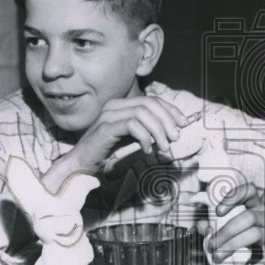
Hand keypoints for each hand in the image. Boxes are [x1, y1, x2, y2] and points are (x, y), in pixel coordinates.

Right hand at [66, 96, 188, 171]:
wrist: (81, 164)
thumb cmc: (105, 152)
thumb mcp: (130, 138)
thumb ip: (146, 130)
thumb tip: (172, 129)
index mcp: (119, 105)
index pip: (150, 100)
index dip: (170, 110)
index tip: (182, 124)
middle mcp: (113, 106)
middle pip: (149, 103)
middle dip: (167, 120)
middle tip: (175, 138)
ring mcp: (108, 116)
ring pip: (143, 113)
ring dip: (158, 131)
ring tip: (163, 147)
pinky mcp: (105, 128)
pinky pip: (132, 125)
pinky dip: (144, 137)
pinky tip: (146, 150)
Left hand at [199, 181, 264, 264]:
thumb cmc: (248, 236)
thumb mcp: (236, 226)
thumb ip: (215, 226)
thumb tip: (200, 226)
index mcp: (257, 206)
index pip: (249, 191)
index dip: (233, 197)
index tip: (217, 211)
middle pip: (248, 218)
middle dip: (225, 231)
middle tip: (210, 245)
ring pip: (254, 235)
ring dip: (231, 247)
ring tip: (215, 258)